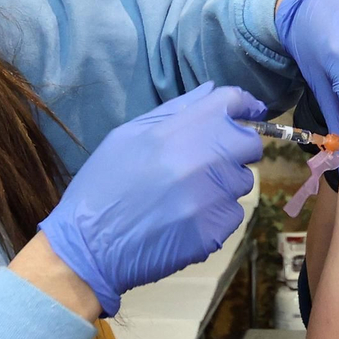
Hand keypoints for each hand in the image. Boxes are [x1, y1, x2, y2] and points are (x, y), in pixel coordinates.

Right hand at [39, 82, 265, 316]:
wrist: (89, 246)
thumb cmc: (103, 186)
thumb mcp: (126, 136)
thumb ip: (173, 111)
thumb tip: (210, 92)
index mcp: (174, 131)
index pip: (230, 102)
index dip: (244, 105)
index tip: (248, 113)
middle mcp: (199, 159)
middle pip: (249, 142)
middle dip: (236, 148)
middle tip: (211, 161)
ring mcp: (209, 197)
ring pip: (241, 181)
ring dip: (224, 184)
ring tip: (188, 195)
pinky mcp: (213, 230)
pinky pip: (232, 213)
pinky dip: (216, 215)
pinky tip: (187, 219)